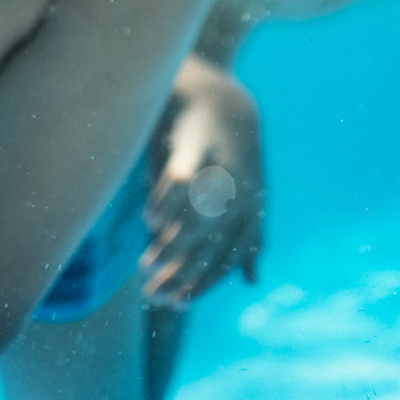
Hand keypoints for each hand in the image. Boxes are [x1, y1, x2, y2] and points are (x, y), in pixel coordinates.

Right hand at [142, 65, 263, 307]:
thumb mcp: (246, 194)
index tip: (177, 303)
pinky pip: (180, 183)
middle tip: (153, 294)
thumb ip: (248, 235)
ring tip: (146, 265)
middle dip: (181, 275)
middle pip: (210, 245)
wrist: (217, 96)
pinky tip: (149, 220)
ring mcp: (220, 169)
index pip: (228, 256)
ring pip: (195, 222)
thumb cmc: (226, 153)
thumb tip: (251, 281)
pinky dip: (164, 204)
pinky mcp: (197, 146)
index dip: (203, 283)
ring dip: (169, 247)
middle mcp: (241, 191)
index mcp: (252, 205)